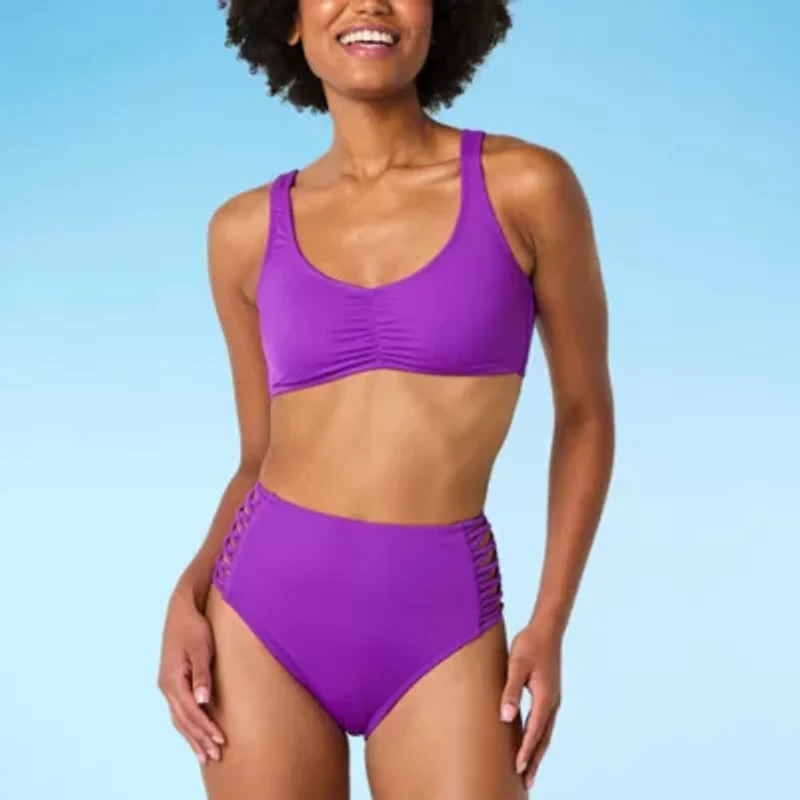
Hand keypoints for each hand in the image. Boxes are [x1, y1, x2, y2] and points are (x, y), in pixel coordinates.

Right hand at [157, 586, 224, 764]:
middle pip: (183, 721)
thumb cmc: (194, 627)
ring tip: (204, 755)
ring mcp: (167, 685)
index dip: (206, 728)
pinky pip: (178, 711)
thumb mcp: (201, 648)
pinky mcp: (172, 682)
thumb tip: (202, 701)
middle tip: (215, 757)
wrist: (181, 610)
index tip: (221, 741)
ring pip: (179, 719)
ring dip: (192, 737)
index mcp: (173, 680)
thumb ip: (202, 675)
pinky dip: (187, 725)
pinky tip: (194, 733)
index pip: (191, 712)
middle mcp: (167, 687)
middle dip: (199, 740)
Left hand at [500, 620, 562, 790]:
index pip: (534, 732)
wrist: (546, 629)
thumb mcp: (516, 665)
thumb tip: (506, 717)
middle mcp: (552, 702)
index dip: (525, 751)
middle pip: (543, 739)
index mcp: (545, 698)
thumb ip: (511, 691)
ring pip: (546, 733)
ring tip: (528, 770)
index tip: (517, 769)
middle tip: (526, 782)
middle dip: (534, 760)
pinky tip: (531, 742)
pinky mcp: (549, 694)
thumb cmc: (530, 645)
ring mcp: (553, 699)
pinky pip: (545, 723)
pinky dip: (539, 738)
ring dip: (537, 752)